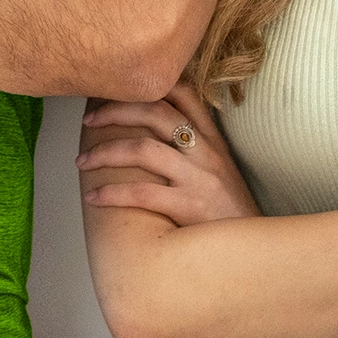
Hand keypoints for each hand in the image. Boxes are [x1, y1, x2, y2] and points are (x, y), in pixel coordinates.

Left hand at [78, 84, 259, 226]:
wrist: (255, 254)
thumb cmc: (230, 216)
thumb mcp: (220, 173)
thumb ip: (194, 152)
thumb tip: (150, 139)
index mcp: (213, 140)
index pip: (183, 93)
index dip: (147, 84)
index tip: (115, 88)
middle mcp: (206, 152)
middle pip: (156, 112)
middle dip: (115, 111)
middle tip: (88, 119)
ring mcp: (200, 178)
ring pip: (143, 149)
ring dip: (104, 153)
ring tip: (81, 162)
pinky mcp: (192, 206)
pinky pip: (142, 193)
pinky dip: (111, 193)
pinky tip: (93, 197)